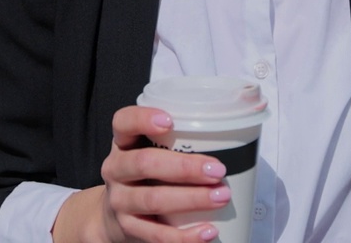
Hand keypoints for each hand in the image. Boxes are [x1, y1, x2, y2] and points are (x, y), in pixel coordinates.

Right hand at [53, 106, 228, 242]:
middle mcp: (116, 169)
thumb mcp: (149, 153)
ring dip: (191, 199)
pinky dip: (185, 235)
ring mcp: (120, 201)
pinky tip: (208, 231)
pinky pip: (157, 234)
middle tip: (218, 170)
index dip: (143, 119)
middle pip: (144, 163)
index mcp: (123, 144)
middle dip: (184, 167)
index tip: (170, 122)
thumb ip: (178, 141)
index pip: (123, 122)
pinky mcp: (129, 228)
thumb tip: (237, 121)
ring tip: (221, 196)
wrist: (113, 218)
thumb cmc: (144, 177)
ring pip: (153, 200)